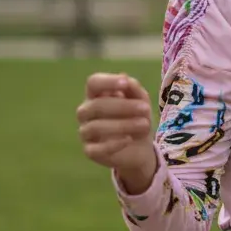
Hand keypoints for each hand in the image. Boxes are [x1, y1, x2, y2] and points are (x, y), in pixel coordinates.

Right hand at [77, 72, 156, 189]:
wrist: (140, 147)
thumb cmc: (136, 118)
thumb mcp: (141, 101)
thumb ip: (134, 89)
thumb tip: (126, 80)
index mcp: (95, 95)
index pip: (93, 83)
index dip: (108, 82)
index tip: (125, 83)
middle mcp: (86, 112)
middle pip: (96, 105)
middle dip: (123, 106)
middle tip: (145, 109)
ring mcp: (85, 132)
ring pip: (96, 127)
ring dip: (123, 125)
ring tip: (144, 124)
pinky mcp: (90, 151)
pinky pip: (96, 148)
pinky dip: (113, 144)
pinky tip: (129, 140)